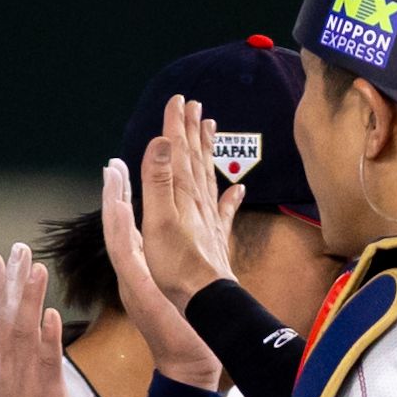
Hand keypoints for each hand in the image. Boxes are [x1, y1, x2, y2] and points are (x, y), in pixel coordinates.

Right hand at [0, 243, 73, 396]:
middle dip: (10, 280)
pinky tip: (51, 314)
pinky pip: (45, 359)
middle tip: (17, 247)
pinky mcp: (42, 392)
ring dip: (29, 298)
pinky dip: (47, 337)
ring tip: (35, 267)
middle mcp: (2, 366)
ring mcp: (20, 378)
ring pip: (24, 330)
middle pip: (5, 315)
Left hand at [106, 152, 223, 391]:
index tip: (112, 167)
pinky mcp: (167, 288)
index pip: (117, 227)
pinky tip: (176, 217)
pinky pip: (163, 251)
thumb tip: (119, 220)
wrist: (190, 370)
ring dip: (140, 205)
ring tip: (139, 180)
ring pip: (145, 234)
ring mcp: (152, 280)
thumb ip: (132, 261)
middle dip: (121, 194)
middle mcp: (138, 273)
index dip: (114, 196)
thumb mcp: (148, 298)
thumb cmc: (173, 338)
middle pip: (126, 226)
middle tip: (117, 164)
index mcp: (131, 272)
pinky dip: (167, 230)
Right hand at [134, 92, 241, 310]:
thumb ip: (158, 179)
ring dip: (208, 151)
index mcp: (181, 193)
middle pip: (194, 158)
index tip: (178, 100)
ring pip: (208, 175)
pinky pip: (225, 210)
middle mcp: (198, 200)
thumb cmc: (176, 263)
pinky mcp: (216, 236)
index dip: (176, 125)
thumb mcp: (158, 219)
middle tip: (194, 106)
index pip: (177, 151)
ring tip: (211, 130)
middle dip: (192, 130)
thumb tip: (162, 140)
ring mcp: (209, 217)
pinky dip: (232, 196)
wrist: (207, 296)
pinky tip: (239, 188)